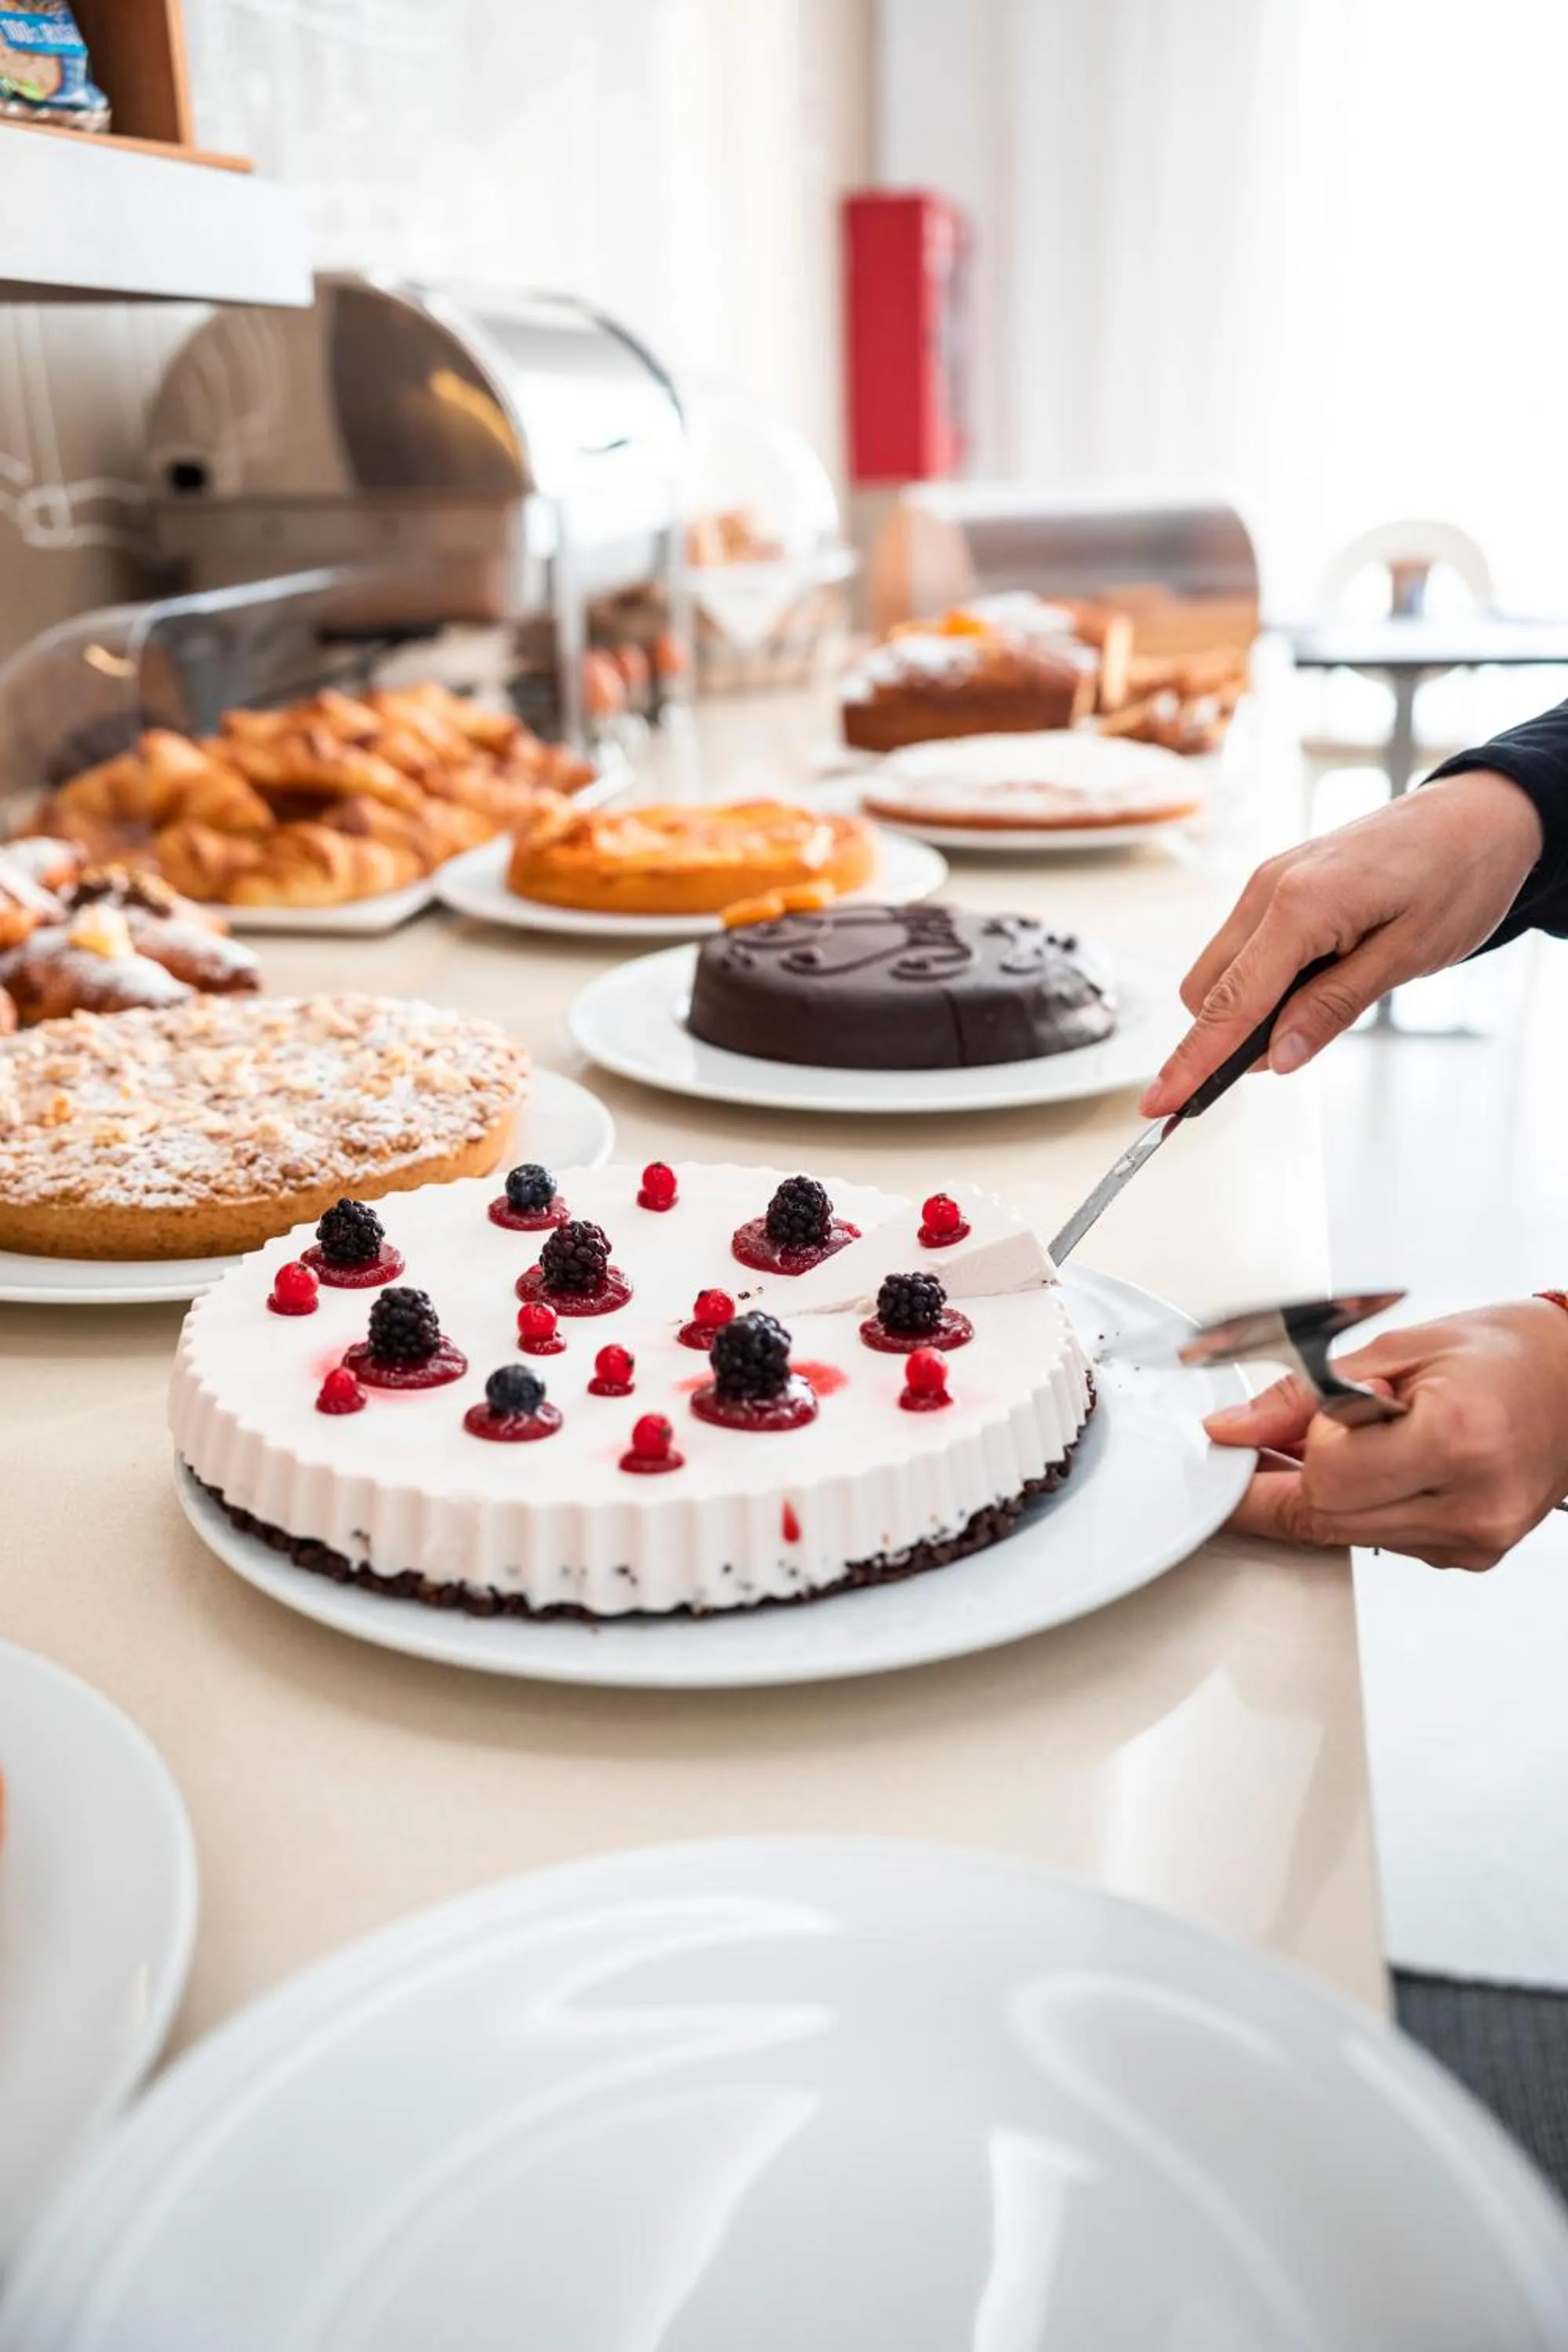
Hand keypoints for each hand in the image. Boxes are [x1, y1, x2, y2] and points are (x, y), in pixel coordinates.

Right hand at [1140, 770, 1541, 1115]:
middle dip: (1224, 1037)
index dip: (1192, 1062)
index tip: (1158, 1106)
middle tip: (1290, 1054)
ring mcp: (1268, 882)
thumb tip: (1280, 1056)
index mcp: (1300, 904)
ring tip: (1320, 1008)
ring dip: (1247, 1009)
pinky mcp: (1277, 884)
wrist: (1481, 813)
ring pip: (1221, 971)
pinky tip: (1314, 981)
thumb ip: (1334, 1006)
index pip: (1229, 1003)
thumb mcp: (1409, 954)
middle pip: (1207, 991)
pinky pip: (1245, 947)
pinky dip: (1261, 981)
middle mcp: (1268, 888)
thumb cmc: (1459, 872)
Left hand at [1205, 1300, 1567, 1568]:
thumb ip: (1303, 1396)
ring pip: (1347, 1536)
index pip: (1325, 1476)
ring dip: (1327, 1493)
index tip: (1239, 1444)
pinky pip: (1383, 1542)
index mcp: (1454, 1440)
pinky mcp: (1473, 1555)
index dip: (1280, 1454)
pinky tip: (1385, 1467)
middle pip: (1328, 1518)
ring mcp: (1475, 1538)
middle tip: (1272, 1442)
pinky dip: (1367, 1507)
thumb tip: (1234, 1428)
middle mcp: (1470, 1502)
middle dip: (1289, 1479)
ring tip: (1349, 1441)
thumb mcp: (1396, 1351)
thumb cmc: (1508, 1353)